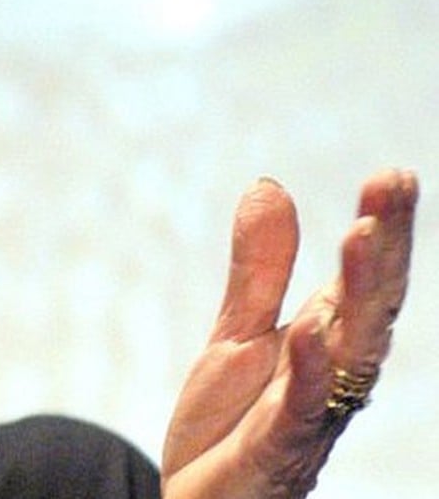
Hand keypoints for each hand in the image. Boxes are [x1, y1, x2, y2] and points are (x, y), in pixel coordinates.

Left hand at [162, 169, 417, 497]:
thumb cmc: (230, 425)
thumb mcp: (236, 333)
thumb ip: (258, 270)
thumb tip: (270, 186)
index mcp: (324, 339)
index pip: (362, 277)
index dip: (382, 228)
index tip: (393, 175)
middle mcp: (332, 373)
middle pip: (369, 304)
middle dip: (383, 246)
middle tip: (391, 187)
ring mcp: (310, 411)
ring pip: (350, 350)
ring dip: (359, 295)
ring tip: (362, 236)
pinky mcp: (278, 447)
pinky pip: (301, 408)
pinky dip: (310, 369)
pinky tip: (311, 330)